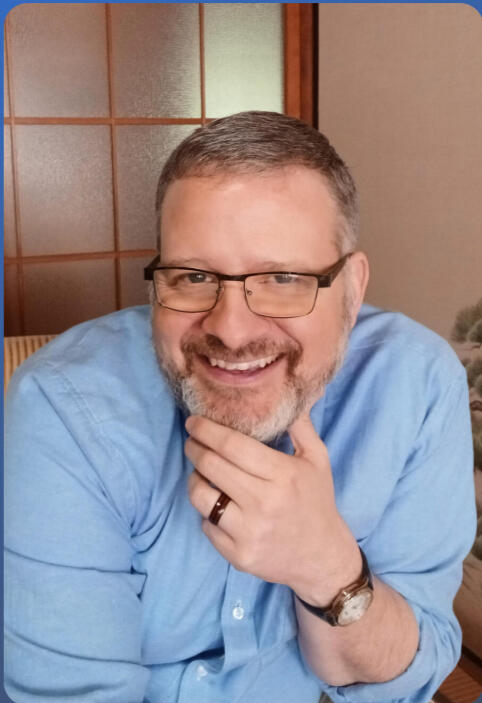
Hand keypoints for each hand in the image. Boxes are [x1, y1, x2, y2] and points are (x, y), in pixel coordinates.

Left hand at [185, 414, 360, 604]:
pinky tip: (215, 502)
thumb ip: (300, 426)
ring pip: (201, 497)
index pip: (233, 445)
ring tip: (199, 471)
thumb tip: (285, 395)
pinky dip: (206, 511)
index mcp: (282, 475)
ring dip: (194, 479)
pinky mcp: (238, 556)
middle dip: (195, 448)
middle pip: (212, 466)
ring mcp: (248, 532)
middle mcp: (263, 503)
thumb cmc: (317, 501)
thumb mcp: (317, 459)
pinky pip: (206, 525)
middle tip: (191, 441)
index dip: (207, 430)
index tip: (193, 422)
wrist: (321, 557)